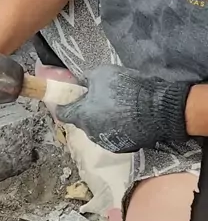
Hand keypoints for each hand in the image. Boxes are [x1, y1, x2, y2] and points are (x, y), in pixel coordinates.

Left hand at [56, 65, 191, 152]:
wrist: (159, 109)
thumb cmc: (127, 89)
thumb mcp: (101, 74)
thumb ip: (86, 80)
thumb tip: (80, 82)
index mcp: (82, 116)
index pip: (62, 113)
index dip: (63, 104)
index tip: (67, 98)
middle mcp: (91, 133)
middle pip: (82, 121)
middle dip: (86, 110)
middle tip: (98, 98)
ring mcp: (107, 142)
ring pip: (98, 128)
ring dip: (102, 119)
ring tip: (116, 107)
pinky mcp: (123, 147)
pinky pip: (113, 134)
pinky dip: (116, 127)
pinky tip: (127, 117)